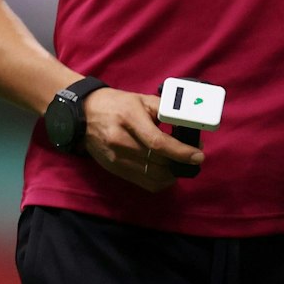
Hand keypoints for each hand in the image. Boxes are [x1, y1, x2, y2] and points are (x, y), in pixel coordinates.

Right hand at [81, 88, 203, 192]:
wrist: (84, 114)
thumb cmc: (118, 104)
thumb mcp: (143, 100)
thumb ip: (167, 110)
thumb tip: (190, 124)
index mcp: (129, 119)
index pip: (158, 143)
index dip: (181, 152)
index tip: (198, 156)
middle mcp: (120, 141)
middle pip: (157, 162)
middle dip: (181, 163)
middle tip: (194, 156)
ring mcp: (115, 159)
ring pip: (152, 176)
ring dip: (173, 174)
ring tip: (182, 164)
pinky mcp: (114, 169)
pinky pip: (143, 183)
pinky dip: (160, 181)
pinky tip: (168, 171)